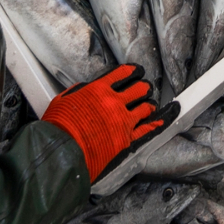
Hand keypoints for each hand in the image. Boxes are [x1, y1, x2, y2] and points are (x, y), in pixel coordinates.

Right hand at [42, 64, 168, 181]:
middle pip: (139, 88)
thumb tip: (88, 89)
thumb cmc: (57, 129)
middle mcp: (114, 102)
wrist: (59, 153)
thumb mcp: (64, 100)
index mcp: (98, 89)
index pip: (122, 73)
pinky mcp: (126, 139)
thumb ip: (80, 92)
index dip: (133, 71)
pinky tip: (165, 116)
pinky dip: (159, 121)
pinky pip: (149, 128)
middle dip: (143, 87)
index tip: (137, 71)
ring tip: (149, 104)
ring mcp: (123, 121)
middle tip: (144, 88)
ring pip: (146, 107)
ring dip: (149, 104)